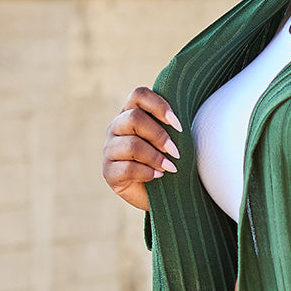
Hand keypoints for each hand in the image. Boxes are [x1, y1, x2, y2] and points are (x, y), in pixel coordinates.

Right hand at [102, 87, 181, 211]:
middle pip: (134, 118)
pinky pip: (127, 168)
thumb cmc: (169, 162)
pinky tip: (157, 177)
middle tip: (176, 152)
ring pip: (131, 145)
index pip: (139, 95)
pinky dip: (147, 173)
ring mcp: (110, 149)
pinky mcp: (109, 172)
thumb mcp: (173, 141)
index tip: (178, 126)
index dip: (159, 106)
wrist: (162, 194)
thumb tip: (180, 120)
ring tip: (170, 168)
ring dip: (156, 157)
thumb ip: (172, 126)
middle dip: (159, 136)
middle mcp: (117, 128)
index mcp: (132, 113)